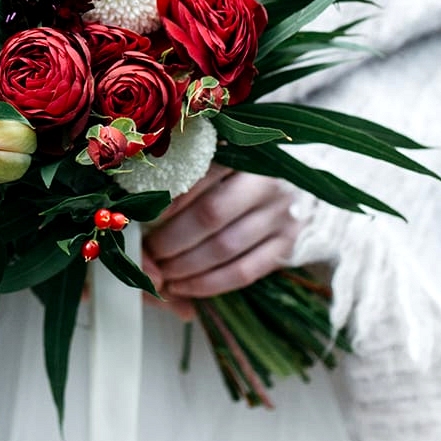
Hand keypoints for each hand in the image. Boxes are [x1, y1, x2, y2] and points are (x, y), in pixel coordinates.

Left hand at [143, 164, 300, 306]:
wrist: (300, 185)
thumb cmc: (247, 170)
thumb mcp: (223, 157)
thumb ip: (191, 172)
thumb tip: (141, 199)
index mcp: (246, 153)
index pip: (198, 180)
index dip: (165, 203)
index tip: (140, 218)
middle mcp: (268, 184)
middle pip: (209, 216)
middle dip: (170, 239)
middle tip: (146, 251)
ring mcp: (282, 217)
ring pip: (224, 248)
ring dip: (184, 266)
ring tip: (160, 272)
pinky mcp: (288, 246)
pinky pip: (244, 272)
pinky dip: (208, 284)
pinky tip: (183, 286)